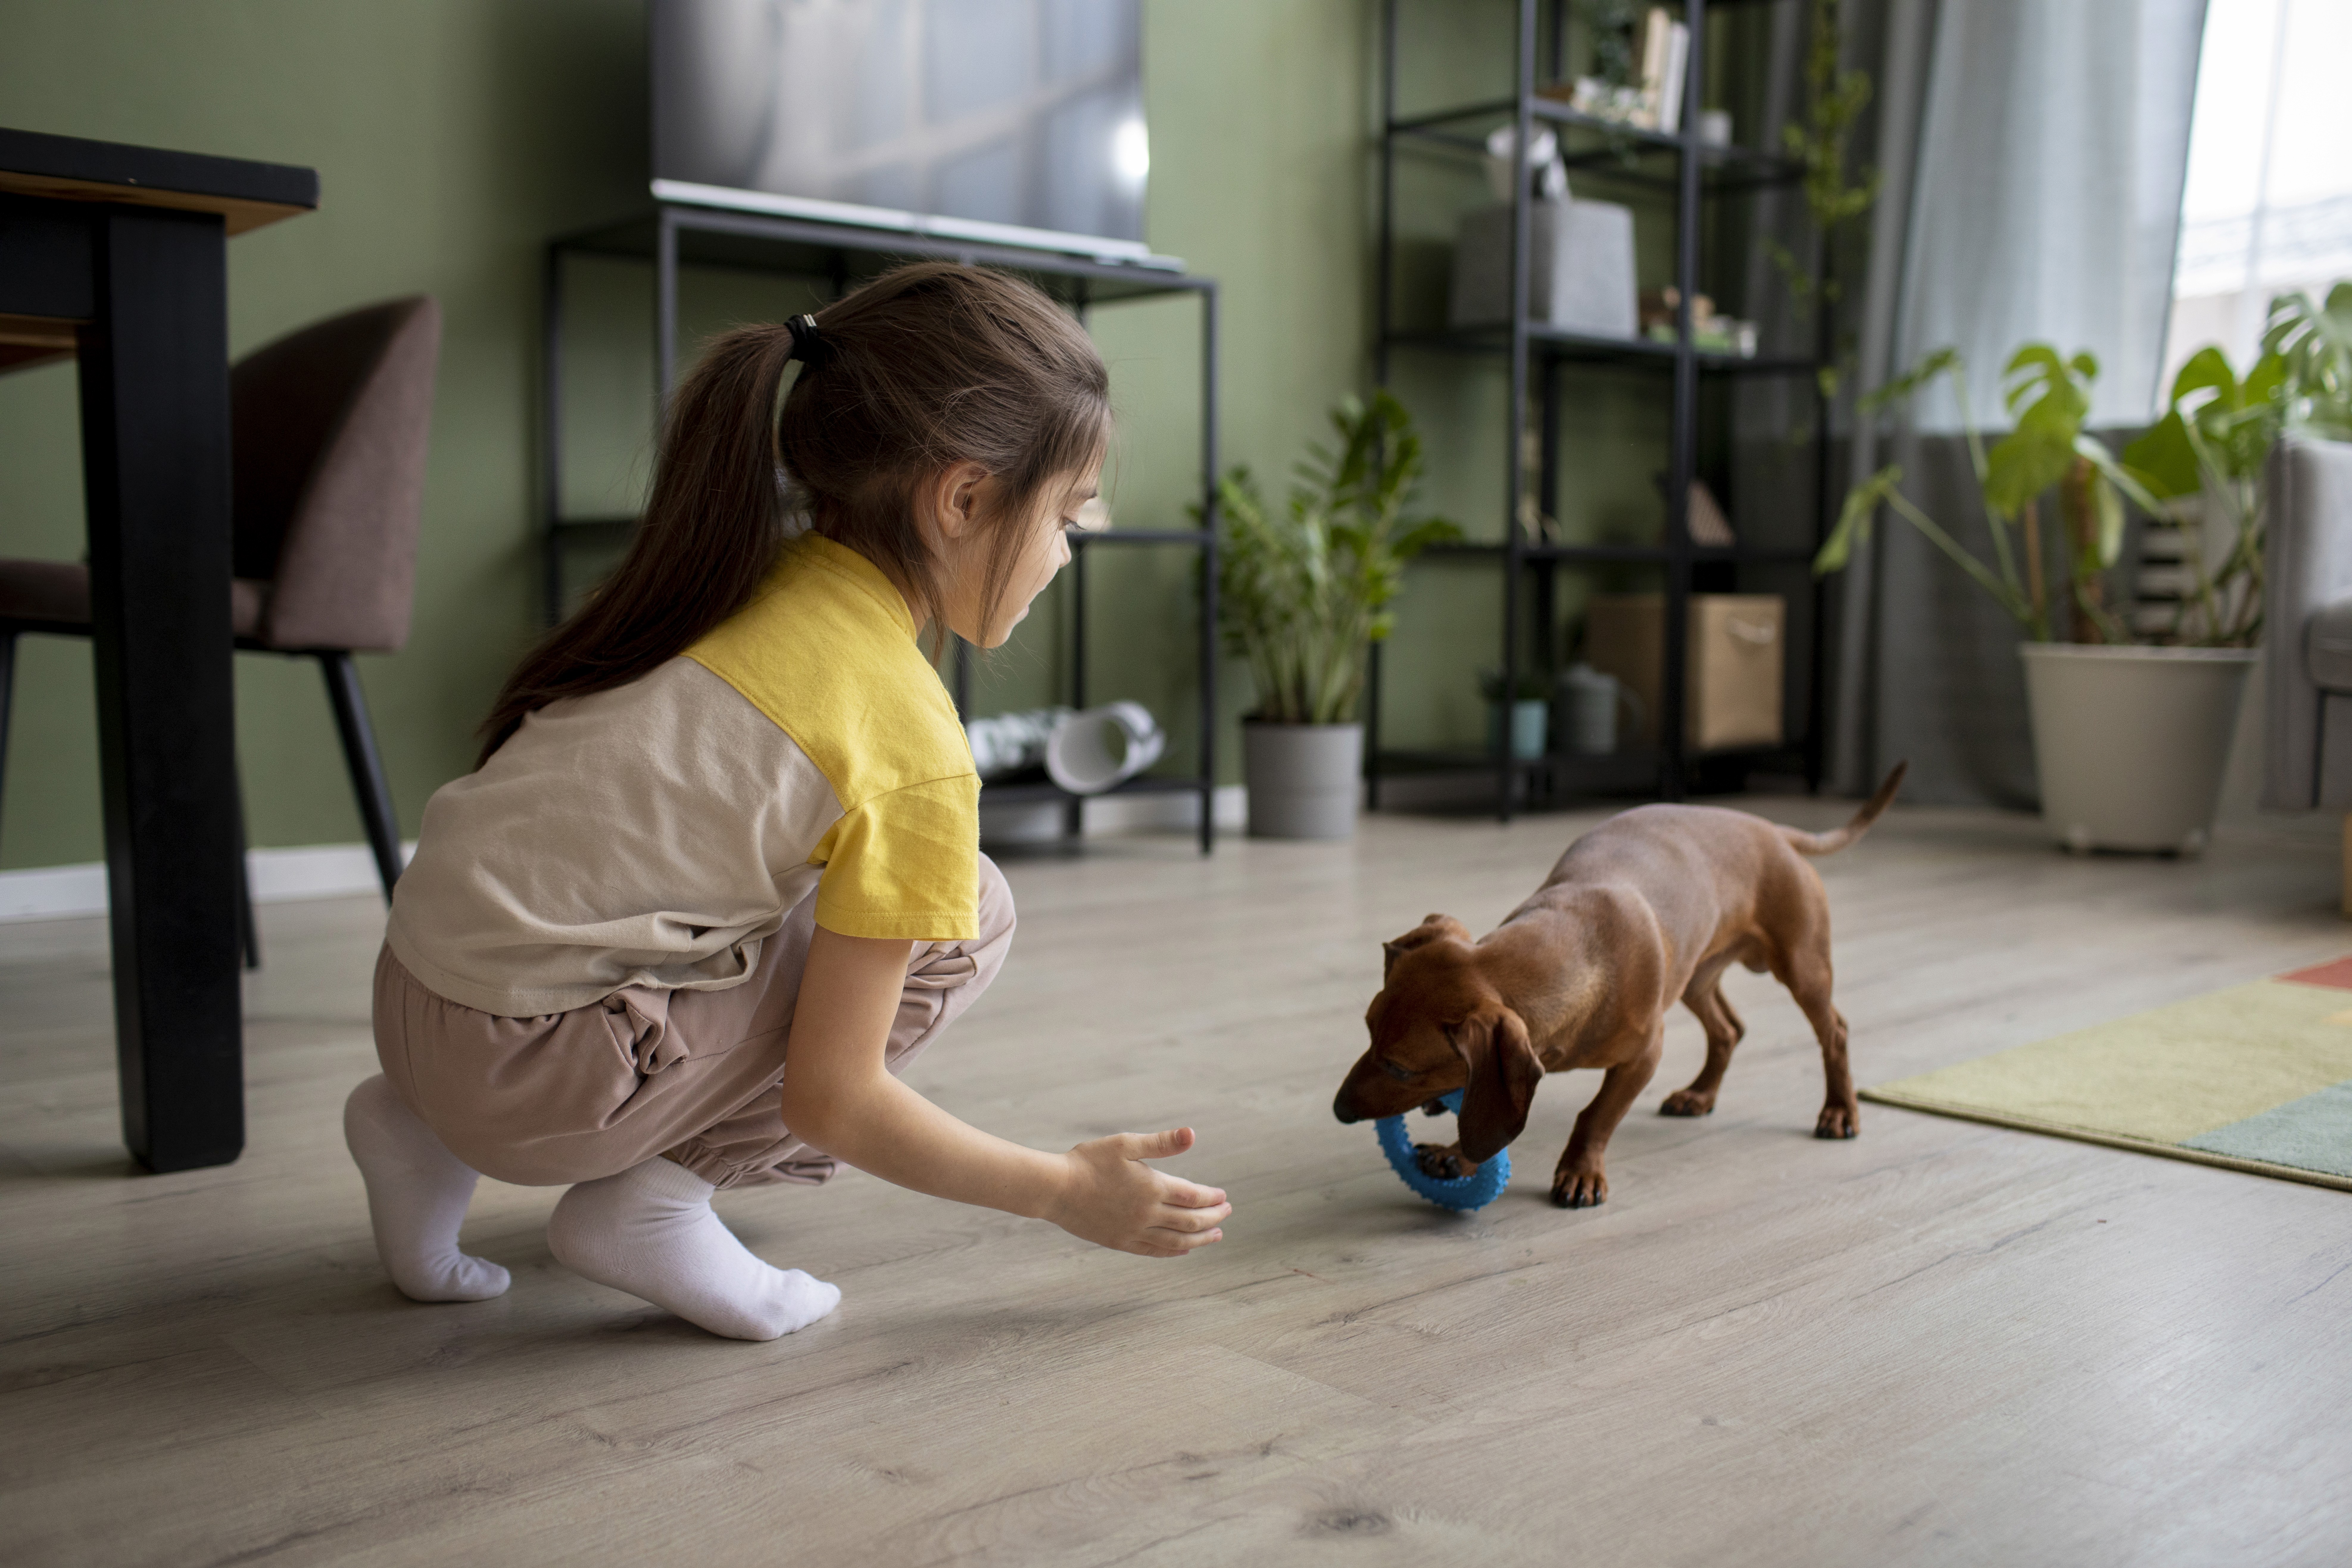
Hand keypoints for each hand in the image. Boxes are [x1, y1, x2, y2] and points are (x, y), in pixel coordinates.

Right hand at [1046, 1128, 1229, 1257]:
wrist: (1055, 1188)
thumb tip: (1192, 1135)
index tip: (1223, 1196)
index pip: (1193, 1197)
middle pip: (1190, 1221)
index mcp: (1152, 1188)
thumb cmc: (1089, 1161)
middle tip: (1226, 1213)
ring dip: (1199, 1239)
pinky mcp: (1120, 1242)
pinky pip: (1154, 1251)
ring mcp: (1134, 1231)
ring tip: (1215, 1236)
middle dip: (1213, 1218)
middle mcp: (1147, 1214)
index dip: (1211, 1198)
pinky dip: (1173, 1251)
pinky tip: (1183, 1250)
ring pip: (1176, 1241)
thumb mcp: (1125, 1144)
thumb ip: (1161, 1143)